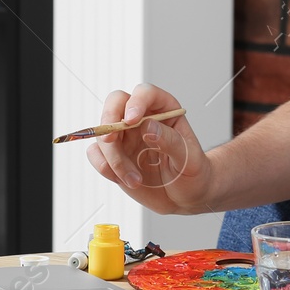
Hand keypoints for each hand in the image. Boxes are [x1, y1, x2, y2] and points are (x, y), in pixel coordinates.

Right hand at [84, 83, 215, 214]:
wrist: (185, 196)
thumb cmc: (193, 172)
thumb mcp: (190, 158)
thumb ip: (170, 141)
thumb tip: (148, 126)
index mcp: (164, 111)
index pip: (146, 93)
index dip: (136, 101)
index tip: (132, 119)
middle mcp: (141, 119)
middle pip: (116, 103)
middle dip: (108, 119)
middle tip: (109, 140)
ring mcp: (126, 137)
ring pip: (104, 133)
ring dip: (113, 157)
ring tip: (135, 179)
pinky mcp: (114, 156)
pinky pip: (96, 153)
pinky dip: (104, 166)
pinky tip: (125, 179)